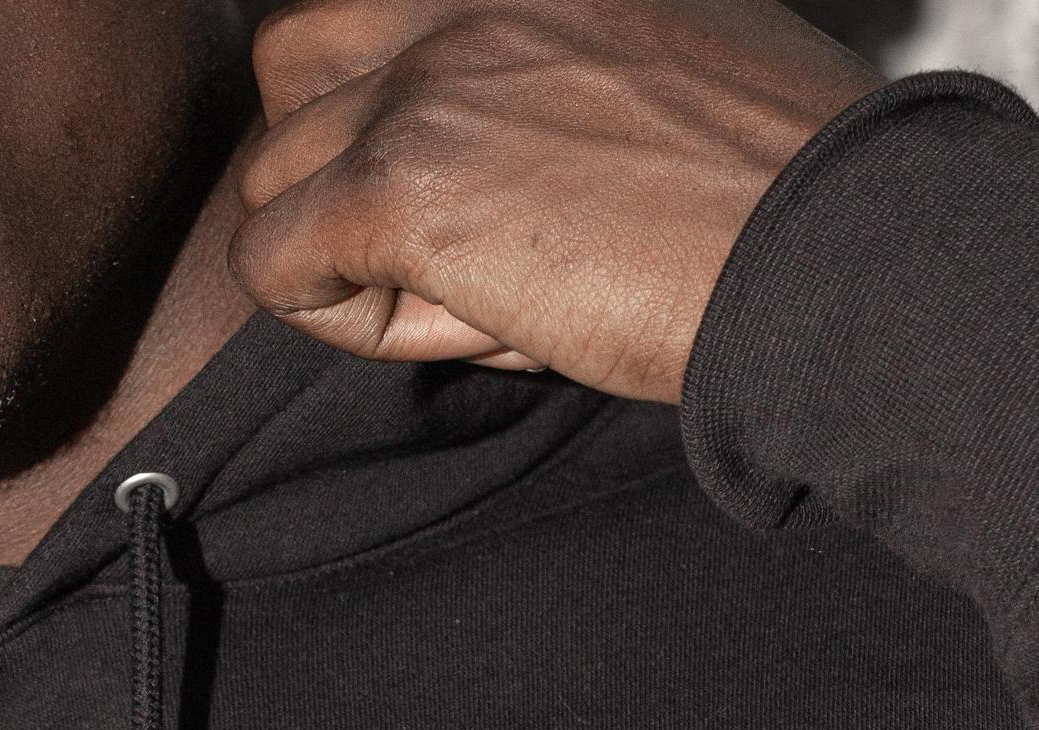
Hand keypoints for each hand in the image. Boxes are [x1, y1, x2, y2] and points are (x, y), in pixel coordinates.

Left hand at [233, 0, 882, 400]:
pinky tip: (464, 326)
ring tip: (470, 299)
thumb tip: (485, 172)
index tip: (499, 199)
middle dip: (334, 170)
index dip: (398, 121)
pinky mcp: (396, 188)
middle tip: (439, 251)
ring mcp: (423, 83)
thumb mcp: (668, 79)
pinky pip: (273, 266)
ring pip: (272, 179)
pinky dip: (337, 319)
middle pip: (292, 71)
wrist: (829, 252)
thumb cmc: (779, 201)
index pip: (374, 15)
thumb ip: (565, 82)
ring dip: (343, 254)